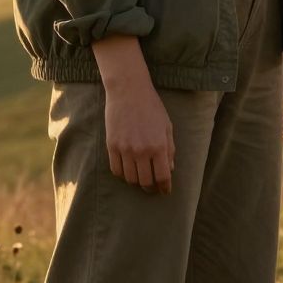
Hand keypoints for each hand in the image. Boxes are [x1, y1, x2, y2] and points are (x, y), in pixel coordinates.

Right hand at [95, 37, 172, 192]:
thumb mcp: (167, 126)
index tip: (165, 191)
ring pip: (130, 178)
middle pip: (145, 182)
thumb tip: (170, 169)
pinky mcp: (111, 146)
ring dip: (137, 181)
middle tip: (153, 187)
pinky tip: (128, 170)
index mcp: (159, 146)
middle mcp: (141, 151)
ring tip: (141, 178)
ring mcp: (125, 149)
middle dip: (151, 188)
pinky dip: (123, 174)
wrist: (128, 91)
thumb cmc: (151, 107)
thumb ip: (170, 149)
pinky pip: (116, 170)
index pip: (162, 176)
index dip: (165, 187)